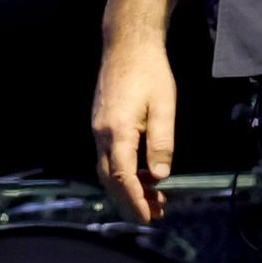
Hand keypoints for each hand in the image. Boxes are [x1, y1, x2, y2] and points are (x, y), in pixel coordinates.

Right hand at [92, 36, 177, 222]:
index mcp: (117, 131)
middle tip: (155, 215)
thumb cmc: (149, 71)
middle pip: (111, 180)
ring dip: (128, 188)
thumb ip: (161, 144)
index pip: (123, 178)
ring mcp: (98, 128)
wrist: (127, 44)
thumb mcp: (164, 107)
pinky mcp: (101, 123)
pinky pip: (109, 156)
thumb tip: (159, 177)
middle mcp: (101, 133)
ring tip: (154, 198)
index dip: (134, 202)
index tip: (147, 218)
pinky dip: (124, 172)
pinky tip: (143, 173)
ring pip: (109, 169)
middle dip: (131, 201)